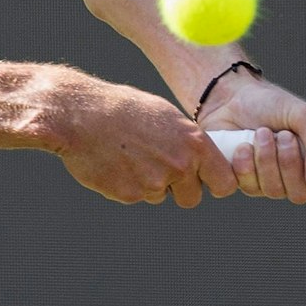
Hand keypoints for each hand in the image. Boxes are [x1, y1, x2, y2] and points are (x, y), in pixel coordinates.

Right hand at [51, 80, 238, 206]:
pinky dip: (128, 185)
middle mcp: (179, 165)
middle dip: (179, 189)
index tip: (205, 179)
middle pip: (193, 197)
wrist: (79, 116)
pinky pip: (138, 197)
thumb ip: (186, 141)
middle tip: (158, 166)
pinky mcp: (130, 195)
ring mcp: (155, 183)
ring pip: (161, 196)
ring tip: (131, 156)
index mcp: (194, 143)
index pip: (225, 183)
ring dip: (151, 185)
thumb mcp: (165, 115)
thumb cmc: (122, 108)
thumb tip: (199, 160)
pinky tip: (116, 163)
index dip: (214, 183)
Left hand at [198, 76, 305, 205]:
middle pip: (302, 194)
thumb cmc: (270, 104)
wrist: (230, 99)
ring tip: (260, 133)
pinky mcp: (247, 182)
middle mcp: (298, 174)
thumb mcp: (302, 114)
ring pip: (274, 191)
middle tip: (283, 135)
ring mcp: (271, 181)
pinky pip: (249, 188)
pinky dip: (245, 163)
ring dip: (266, 158)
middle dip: (289, 162)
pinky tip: (243, 146)